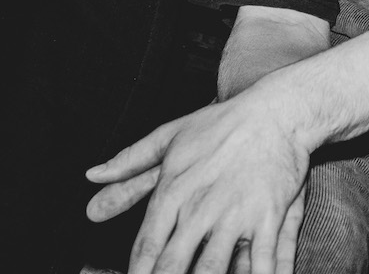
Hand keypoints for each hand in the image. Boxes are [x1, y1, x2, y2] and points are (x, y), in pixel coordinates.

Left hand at [86, 94, 311, 273]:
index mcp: (173, 190)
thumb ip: (130, 159)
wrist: (276, 111)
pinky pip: (260, 264)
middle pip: (173, 265)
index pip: (146, 246)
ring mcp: (234, 215)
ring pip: (211, 270)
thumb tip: (92, 175)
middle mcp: (199, 207)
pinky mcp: (267, 218)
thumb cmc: (222, 124)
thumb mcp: (171, 135)